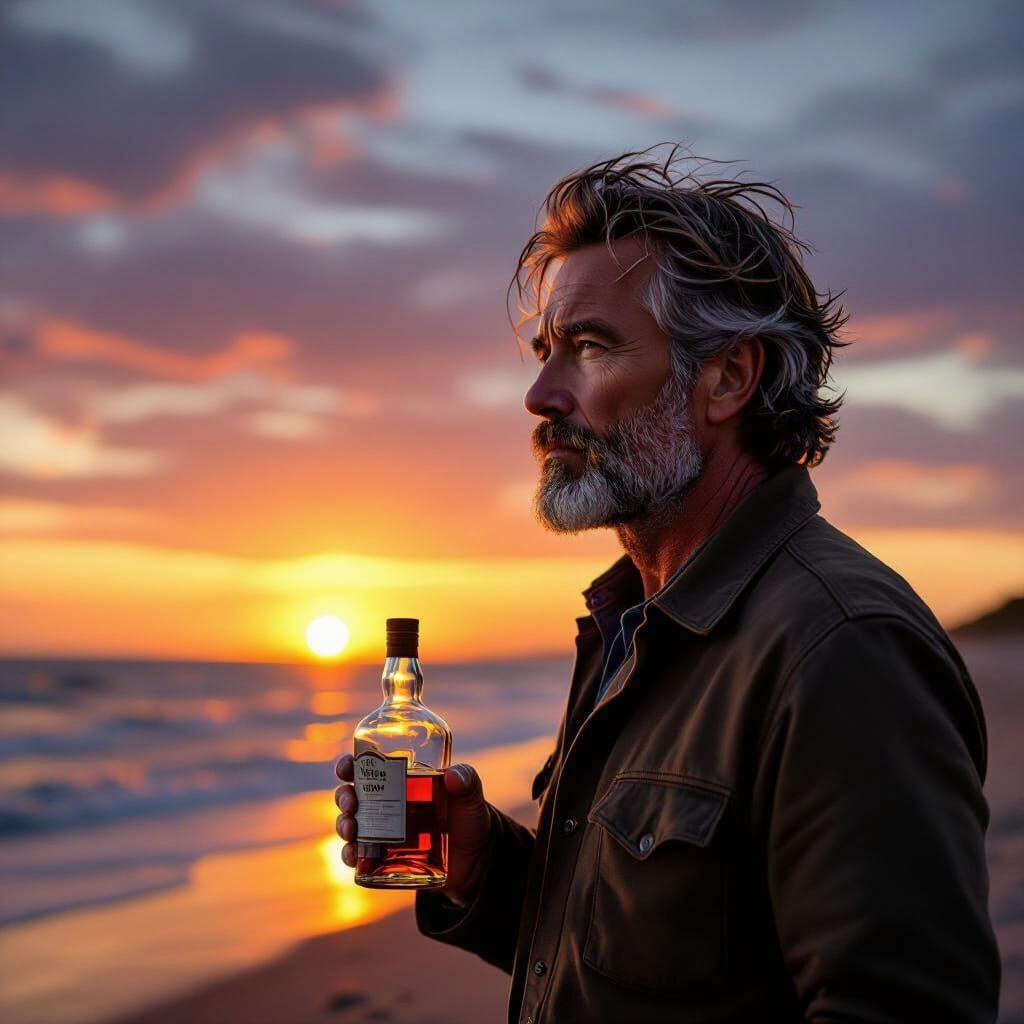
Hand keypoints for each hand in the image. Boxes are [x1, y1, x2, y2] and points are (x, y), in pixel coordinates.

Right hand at [334, 755, 493, 904]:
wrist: (475, 861)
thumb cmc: (469, 819)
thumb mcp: (471, 798)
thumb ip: (468, 782)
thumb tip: (452, 775)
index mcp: (401, 781)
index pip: (368, 766)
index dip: (350, 764)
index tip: (347, 766)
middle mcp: (385, 804)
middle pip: (352, 794)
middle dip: (344, 796)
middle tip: (351, 803)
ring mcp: (382, 832)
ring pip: (350, 824)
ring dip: (343, 825)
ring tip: (352, 830)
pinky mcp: (383, 858)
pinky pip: (359, 856)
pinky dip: (351, 855)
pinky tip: (354, 857)